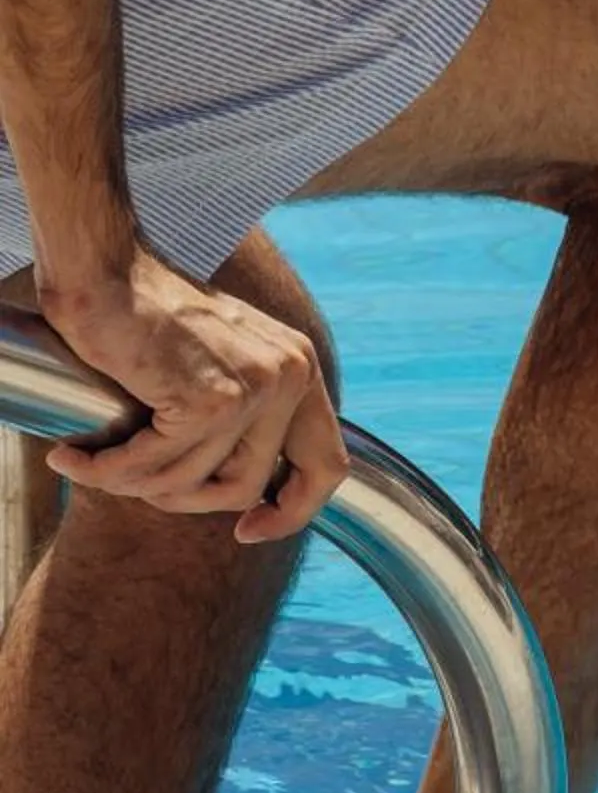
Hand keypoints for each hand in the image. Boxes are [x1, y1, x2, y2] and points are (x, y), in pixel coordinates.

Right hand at [36, 249, 345, 542]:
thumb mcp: (221, 358)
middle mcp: (291, 377)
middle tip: (148, 497)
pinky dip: (111, 470)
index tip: (250, 528)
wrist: (100, 264)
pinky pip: (160, 466)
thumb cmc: (144, 311)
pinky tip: (75, 460)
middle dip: (197, 504)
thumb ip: (247, 411)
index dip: (293, 511)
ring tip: (96, 467)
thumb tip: (250, 492)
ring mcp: (255, 390)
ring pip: (201, 484)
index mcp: (301, 368)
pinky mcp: (210, 402)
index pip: (327, 464)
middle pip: (253, 487)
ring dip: (141, 485)